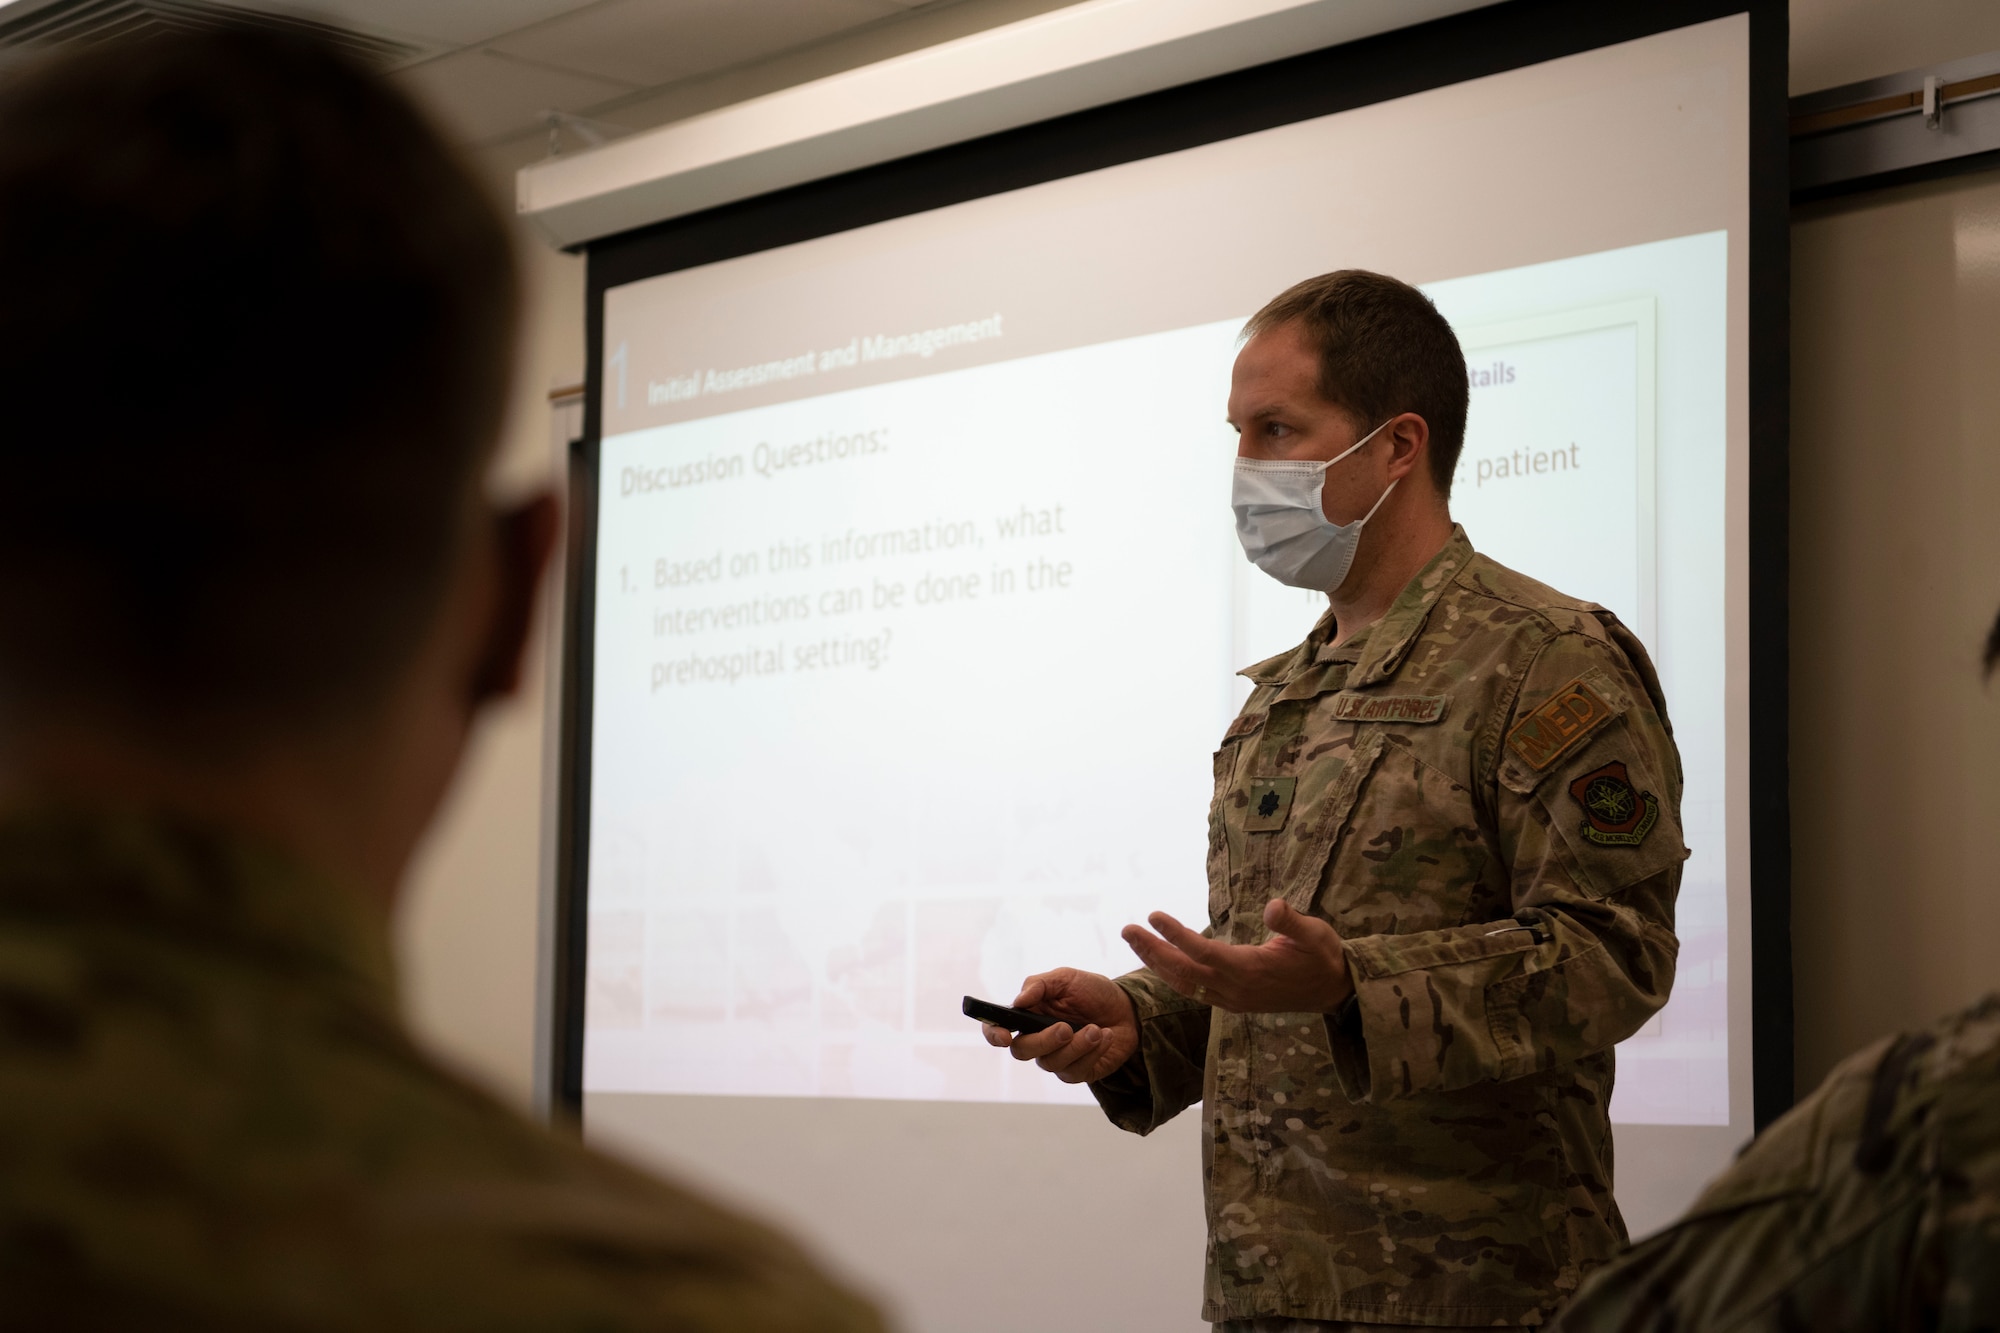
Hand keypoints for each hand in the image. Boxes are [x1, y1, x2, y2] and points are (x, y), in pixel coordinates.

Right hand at [980, 968, 1138, 1083]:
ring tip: (1096, 1029)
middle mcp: (1037, 1040)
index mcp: (1028, 1015)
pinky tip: (1106, 1036)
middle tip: (1066, 1028)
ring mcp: (1057, 1058)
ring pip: (1051, 1063)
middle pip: (1022, 1051)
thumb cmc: (1093, 992)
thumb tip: (1019, 1000)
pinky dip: (1093, 1053)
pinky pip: (1076, 1071)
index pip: (998, 1028)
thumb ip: (1039, 984)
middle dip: (1044, 1040)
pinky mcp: (1077, 1072)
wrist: (1127, 1009)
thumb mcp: (1066, 978)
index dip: (994, 1034)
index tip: (1004, 1035)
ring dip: (1076, 1046)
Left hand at [1121, 899, 1352, 1013]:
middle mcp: (1236, 990)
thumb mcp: (1315, 934)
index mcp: (1251, 971)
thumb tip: (1275, 905)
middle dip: (1153, 951)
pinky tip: (1160, 958)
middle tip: (1127, 929)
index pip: (1204, 953)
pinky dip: (1173, 974)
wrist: (1334, 992)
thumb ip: (1292, 922)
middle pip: (1184, 972)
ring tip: (1134, 940)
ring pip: (1185, 984)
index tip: (1154, 916)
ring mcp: (1232, 999)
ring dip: (1157, 963)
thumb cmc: (1323, 957)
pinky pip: (1194, 990)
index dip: (1177, 936)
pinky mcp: (1233, 1002)